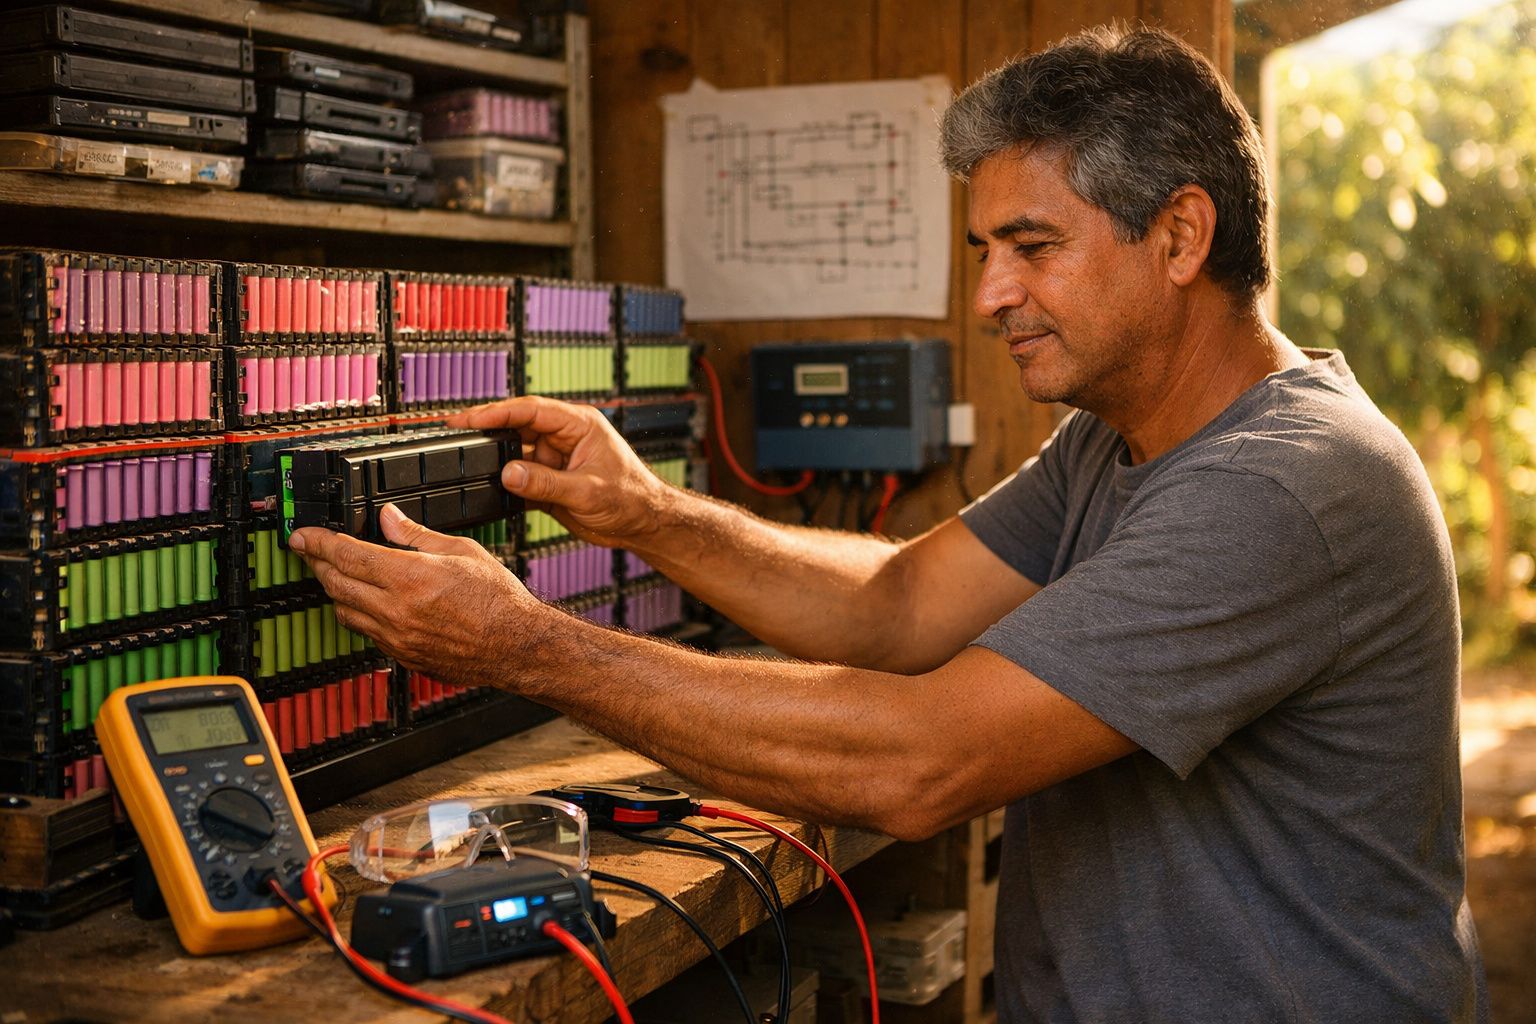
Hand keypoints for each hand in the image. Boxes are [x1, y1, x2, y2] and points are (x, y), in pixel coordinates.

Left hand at [288, 504, 550, 687]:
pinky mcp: (402, 655)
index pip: (346, 555)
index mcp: (410, 577)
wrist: (516, 645)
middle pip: (335, 583)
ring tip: (335, 574)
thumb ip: (417, 535)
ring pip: (344, 611)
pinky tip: (365, 603)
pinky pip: (365, 632)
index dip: (317, 542)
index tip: (302, 535)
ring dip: (334, 590)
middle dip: (317, 563)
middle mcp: (397, 610)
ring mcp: (396, 637)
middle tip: (311, 550)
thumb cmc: (498, 600)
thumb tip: (388, 519)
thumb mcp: (462, 551)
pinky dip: (357, 614)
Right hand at [448, 396, 669, 547]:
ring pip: (514, 454)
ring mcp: (555, 460)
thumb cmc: (633, 498)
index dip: (497, 412)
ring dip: (494, 461)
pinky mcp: (549, 483)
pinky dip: (503, 485)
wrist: (645, 524)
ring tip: (464, 465)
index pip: (530, 410)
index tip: (469, 418)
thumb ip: (547, 483)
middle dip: (486, 432)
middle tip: (453, 435)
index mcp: (578, 425)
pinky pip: (519, 479)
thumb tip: (509, 473)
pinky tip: (485, 490)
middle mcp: (563, 438)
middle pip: (516, 428)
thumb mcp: (588, 491)